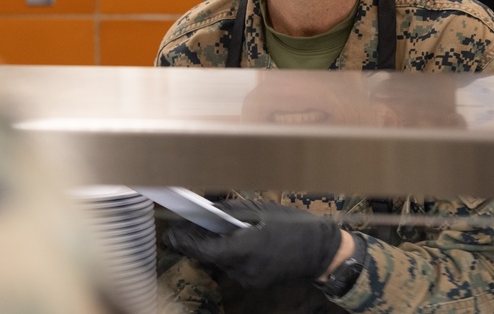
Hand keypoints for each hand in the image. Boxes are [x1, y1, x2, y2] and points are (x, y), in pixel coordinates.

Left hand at [163, 199, 342, 287]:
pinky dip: (226, 254)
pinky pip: (233, 267)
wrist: (322, 252)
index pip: (206, 249)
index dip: (186, 242)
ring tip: (202, 230)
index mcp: (247, 249)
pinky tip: (225, 240)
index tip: (170, 235)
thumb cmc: (294, 226)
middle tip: (182, 227)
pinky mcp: (256, 281)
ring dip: (212, 247)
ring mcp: (251, 279)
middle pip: (211, 256)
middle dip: (197, 242)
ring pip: (221, 262)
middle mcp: (246, 269)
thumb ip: (231, 212)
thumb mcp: (262, 211)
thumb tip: (207, 211)